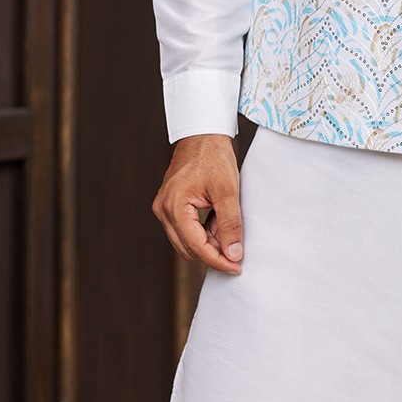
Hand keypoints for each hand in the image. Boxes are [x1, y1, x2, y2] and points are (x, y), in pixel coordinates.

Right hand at [152, 134, 243, 273]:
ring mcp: (164, 208)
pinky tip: (218, 225)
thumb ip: (230, 224)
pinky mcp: (170, 206)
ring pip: (186, 242)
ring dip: (208, 244)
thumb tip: (233, 253)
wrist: (203, 134)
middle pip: (188, 248)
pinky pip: (185, 230)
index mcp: (174, 206)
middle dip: (213, 254)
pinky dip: (202, 233)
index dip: (217, 260)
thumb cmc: (213, 157)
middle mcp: (163, 210)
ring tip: (229, 234)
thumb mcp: (228, 191)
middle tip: (237, 254)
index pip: (196, 247)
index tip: (237, 267)